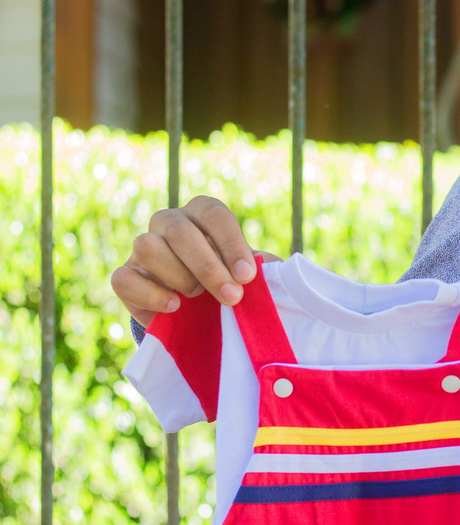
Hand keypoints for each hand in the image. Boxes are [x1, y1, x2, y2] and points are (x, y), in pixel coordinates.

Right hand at [110, 197, 271, 323]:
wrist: (195, 311)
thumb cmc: (227, 281)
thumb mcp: (246, 273)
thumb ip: (260, 268)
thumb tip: (271, 268)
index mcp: (201, 213)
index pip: (213, 214)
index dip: (231, 244)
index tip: (248, 277)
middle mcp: (169, 222)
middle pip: (180, 230)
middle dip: (209, 267)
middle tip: (232, 297)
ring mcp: (143, 248)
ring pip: (148, 247)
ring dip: (179, 276)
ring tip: (198, 298)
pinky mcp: (125, 276)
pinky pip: (124, 279)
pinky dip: (151, 295)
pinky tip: (174, 307)